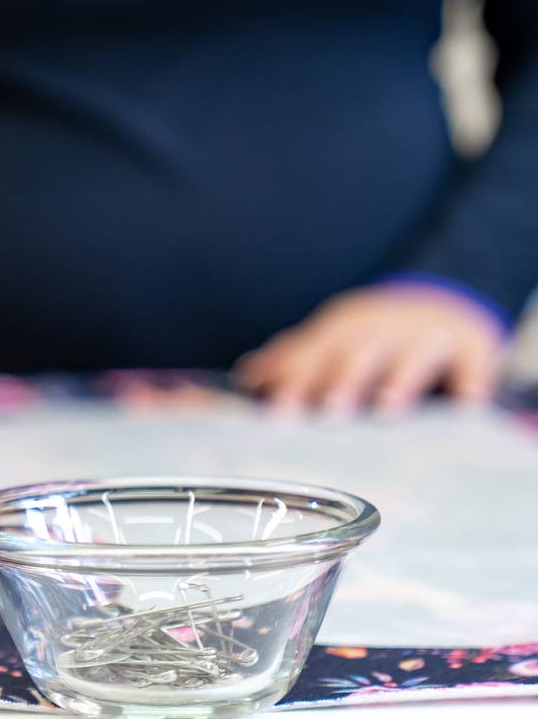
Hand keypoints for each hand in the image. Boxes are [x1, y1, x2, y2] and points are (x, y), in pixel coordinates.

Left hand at [235, 284, 506, 413]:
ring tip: (386, 410)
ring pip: (412, 355)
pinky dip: (472, 383)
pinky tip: (468, 406)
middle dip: (342, 379)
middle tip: (329, 412)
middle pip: (358, 351)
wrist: (439, 306)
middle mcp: (380, 330)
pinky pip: (473, 364)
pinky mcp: (470, 348)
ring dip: (399, 380)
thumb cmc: (368, 340)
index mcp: (339, 332)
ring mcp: (425, 336)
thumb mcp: (330, 343)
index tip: (279, 411)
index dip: (296, 381)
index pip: (312, 354)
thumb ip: (291, 361)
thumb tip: (245, 377)